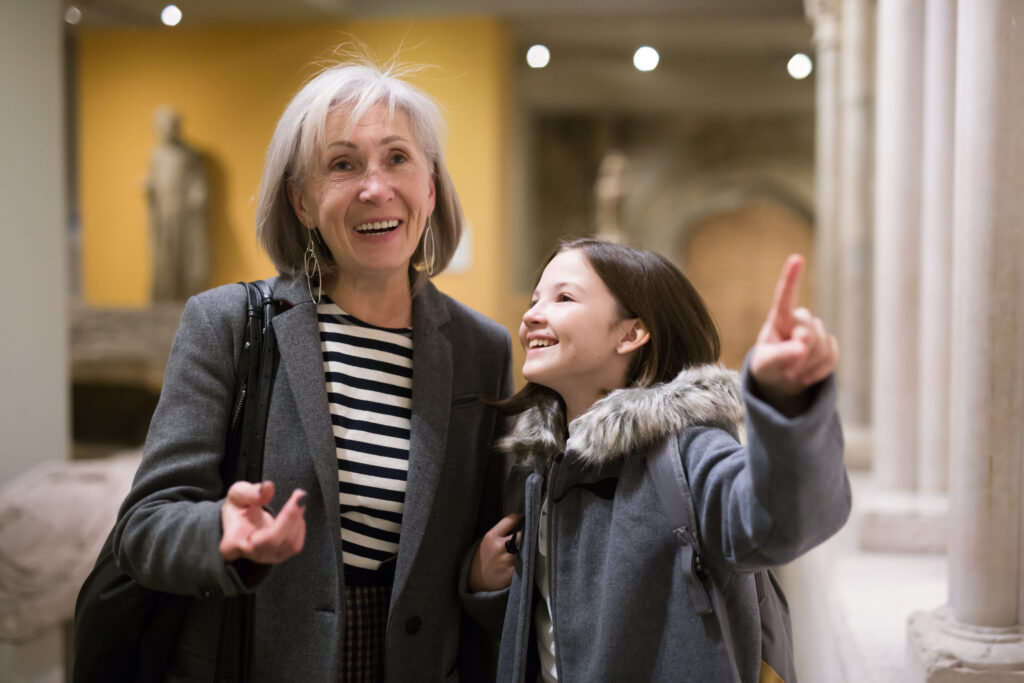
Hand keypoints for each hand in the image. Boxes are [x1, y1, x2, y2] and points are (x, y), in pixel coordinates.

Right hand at [220, 481, 306, 563]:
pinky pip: (295, 545)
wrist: (240, 522)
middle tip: (300, 495)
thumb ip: (250, 491)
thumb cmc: (237, 509)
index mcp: (233, 542)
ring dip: (297, 519)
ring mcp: (266, 557)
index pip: (255, 539)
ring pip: (289, 544)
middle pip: (276, 540)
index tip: (294, 498)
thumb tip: (268, 487)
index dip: (281, 521)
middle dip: (291, 516)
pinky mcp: (279, 555)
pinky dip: (299, 527)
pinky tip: (296, 515)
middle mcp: (250, 554)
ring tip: (298, 501)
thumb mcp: (237, 494)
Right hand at [468, 513, 522, 592]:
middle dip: (527, 533)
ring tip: (529, 547)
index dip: (520, 518)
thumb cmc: (484, 557)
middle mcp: (500, 547)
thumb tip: (520, 522)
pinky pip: (526, 562)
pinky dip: (528, 559)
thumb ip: (501, 531)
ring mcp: (506, 560)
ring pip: (527, 548)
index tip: (524, 520)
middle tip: (530, 534)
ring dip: (529, 547)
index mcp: (491, 536)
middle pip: (523, 533)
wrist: (476, 580)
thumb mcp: (487, 541)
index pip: (511, 519)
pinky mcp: (512, 572)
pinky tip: (526, 559)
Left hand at [749, 255, 838, 414]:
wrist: (781, 381)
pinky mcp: (830, 345)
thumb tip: (802, 346)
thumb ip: (780, 354)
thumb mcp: (766, 364)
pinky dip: (818, 372)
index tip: (796, 258)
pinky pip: (831, 357)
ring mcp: (817, 331)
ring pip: (821, 345)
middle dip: (799, 352)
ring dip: (806, 365)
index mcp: (779, 319)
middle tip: (786, 370)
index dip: (791, 278)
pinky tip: (806, 376)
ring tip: (792, 373)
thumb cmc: (768, 367)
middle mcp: (799, 320)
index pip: (785, 296)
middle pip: (808, 329)